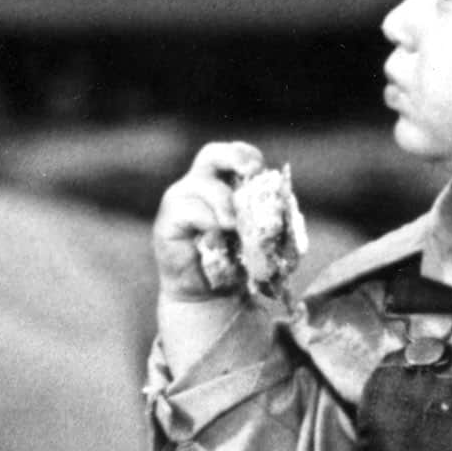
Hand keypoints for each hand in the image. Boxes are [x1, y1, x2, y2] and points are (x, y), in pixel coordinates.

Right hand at [152, 140, 264, 300]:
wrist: (211, 296)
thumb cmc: (238, 263)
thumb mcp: (261, 239)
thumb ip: (271, 219)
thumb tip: (283, 203)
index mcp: (224, 184)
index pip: (235, 154)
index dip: (247, 156)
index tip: (260, 171)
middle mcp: (200, 186)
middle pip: (212, 154)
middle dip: (233, 158)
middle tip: (250, 173)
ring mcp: (181, 201)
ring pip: (202, 184)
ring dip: (224, 203)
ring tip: (234, 226)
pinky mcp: (167, 222)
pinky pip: (188, 210)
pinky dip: (208, 222)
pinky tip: (216, 239)